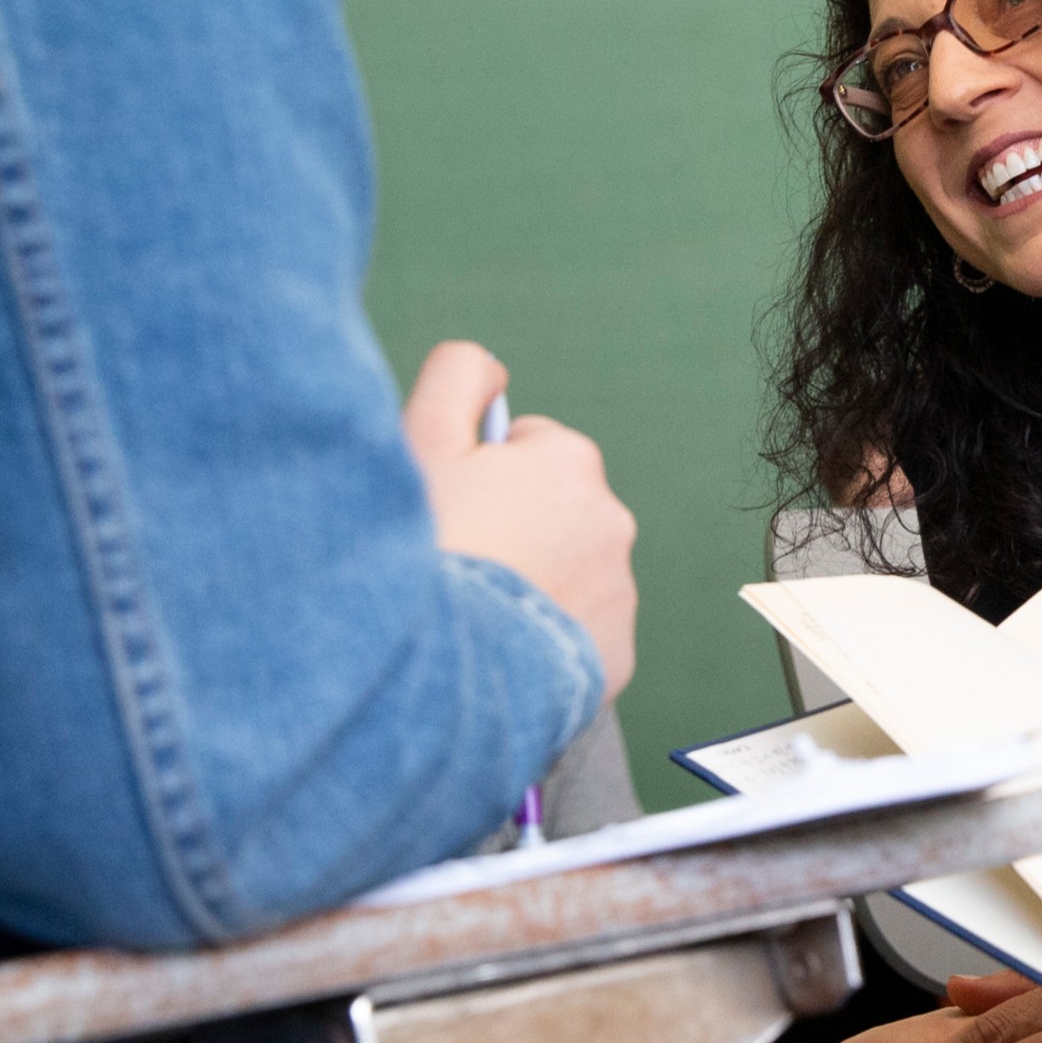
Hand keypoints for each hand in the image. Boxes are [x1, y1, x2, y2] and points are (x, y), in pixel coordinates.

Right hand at [404, 341, 638, 698]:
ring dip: (533, 586)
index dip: (482, 477)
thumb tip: (491, 368)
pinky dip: (546, 643)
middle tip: (463, 563)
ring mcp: (619, 591)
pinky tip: (502, 653)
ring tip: (478, 615)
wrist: (439, 674)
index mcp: (569, 461)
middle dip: (515, 530)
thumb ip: (457, 376)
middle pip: (553, 513)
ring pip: (569, 575)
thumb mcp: (422, 440)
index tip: (456, 509)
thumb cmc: (428, 551)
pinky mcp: (616, 655)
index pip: (529, 451)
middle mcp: (611, 520)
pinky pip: (579, 638)